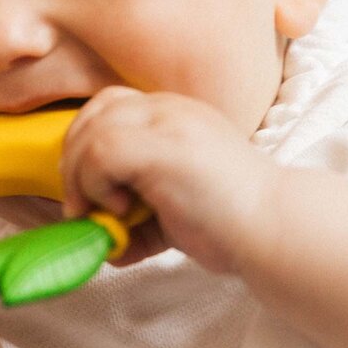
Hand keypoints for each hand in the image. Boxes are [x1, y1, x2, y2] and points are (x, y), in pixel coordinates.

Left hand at [61, 87, 277, 273]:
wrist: (274, 228)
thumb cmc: (230, 224)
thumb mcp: (173, 210)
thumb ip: (137, 216)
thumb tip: (101, 239)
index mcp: (173, 115)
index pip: (109, 108)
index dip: (85, 146)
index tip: (86, 191)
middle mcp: (168, 109)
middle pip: (93, 114)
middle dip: (72, 162)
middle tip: (81, 208)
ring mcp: (166, 122)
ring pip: (90, 133)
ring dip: (80, 178)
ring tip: (100, 214)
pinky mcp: (161, 146)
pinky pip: (99, 152)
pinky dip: (94, 185)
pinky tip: (120, 210)